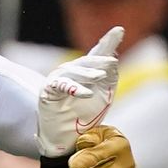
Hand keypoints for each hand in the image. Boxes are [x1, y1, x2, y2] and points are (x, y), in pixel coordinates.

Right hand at [37, 27, 122, 157]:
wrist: (67, 138)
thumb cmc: (84, 115)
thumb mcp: (103, 95)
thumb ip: (110, 77)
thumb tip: (113, 60)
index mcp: (84, 70)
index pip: (97, 54)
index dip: (107, 42)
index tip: (119, 30)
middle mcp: (70, 71)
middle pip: (86, 61)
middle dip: (100, 60)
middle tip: (112, 62)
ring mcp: (57, 79)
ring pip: (74, 71)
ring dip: (88, 74)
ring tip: (101, 77)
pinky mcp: (48, 91)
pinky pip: (61, 86)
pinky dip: (74, 89)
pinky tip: (86, 93)